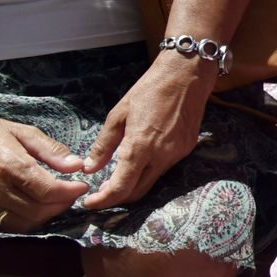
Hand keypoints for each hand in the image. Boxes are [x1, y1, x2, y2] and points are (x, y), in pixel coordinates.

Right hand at [0, 118, 87, 231]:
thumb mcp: (21, 132)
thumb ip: (50, 150)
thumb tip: (77, 165)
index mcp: (11, 166)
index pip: (48, 190)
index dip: (70, 192)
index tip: (82, 186)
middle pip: (37, 210)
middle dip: (60, 205)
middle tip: (71, 195)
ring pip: (22, 221)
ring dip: (44, 215)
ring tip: (56, 201)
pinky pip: (6, 224)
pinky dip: (25, 221)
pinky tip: (34, 208)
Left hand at [82, 52, 215, 208]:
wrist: (188, 74)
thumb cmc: (149, 89)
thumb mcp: (119, 113)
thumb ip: (104, 145)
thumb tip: (90, 168)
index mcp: (141, 146)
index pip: (120, 187)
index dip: (103, 200)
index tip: (89, 202)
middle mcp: (161, 156)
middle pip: (137, 192)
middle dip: (117, 197)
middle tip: (100, 192)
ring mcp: (177, 154)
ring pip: (151, 182)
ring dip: (133, 185)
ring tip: (116, 177)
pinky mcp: (186, 149)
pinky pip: (164, 169)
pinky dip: (147, 172)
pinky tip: (139, 161)